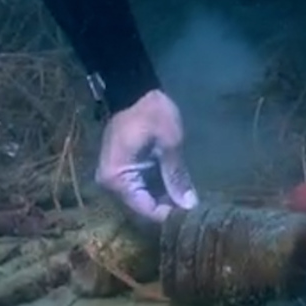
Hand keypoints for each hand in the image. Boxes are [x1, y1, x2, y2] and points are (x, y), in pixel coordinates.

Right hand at [96, 89, 197, 222]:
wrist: (136, 89)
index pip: (144, 210)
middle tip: (195, 206)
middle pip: (142, 208)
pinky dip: (158, 189)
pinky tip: (178, 187)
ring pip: (142, 199)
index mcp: (116, 178)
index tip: (193, 215)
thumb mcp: (169, 143)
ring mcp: (114, 178)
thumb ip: (176, 176)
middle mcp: (110, 184)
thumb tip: (189, 205)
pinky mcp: (122, 171)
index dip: (169, 215)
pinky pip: (140, 188)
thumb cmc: (153, 113)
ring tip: (190, 197)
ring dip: (164, 199)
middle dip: (168, 208)